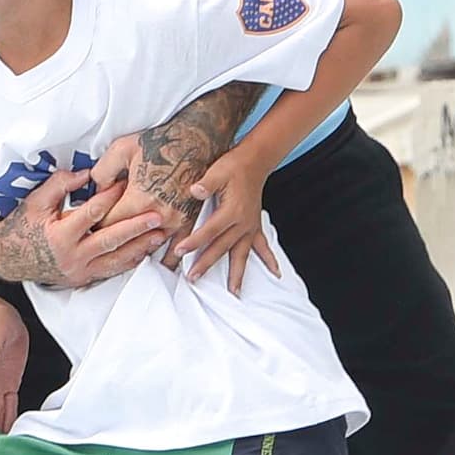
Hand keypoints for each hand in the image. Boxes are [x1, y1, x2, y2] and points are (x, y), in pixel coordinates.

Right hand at [13, 165, 169, 287]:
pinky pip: (111, 271)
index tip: (125, 184)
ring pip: (116, 260)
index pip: (92, 213)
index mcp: (60, 236)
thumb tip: (88, 173)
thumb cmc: (22, 225)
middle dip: (136, 228)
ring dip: (139, 248)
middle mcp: (72, 256)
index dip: (110, 197)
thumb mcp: (36, 201)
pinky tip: (144, 251)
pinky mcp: (84, 278)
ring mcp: (80, 271)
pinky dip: (129, 261)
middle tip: (157, 217)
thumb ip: (61, 184)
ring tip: (159, 235)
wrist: (8, 257)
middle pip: (111, 240)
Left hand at [91, 131, 201, 264]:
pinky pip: (173, 248)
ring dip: (135, 244)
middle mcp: (159, 216)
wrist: (197, 140)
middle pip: (127, 239)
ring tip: (124, 242)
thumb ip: (102, 174)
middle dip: (112, 236)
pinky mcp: (189, 221)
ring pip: (148, 246)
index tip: (90, 224)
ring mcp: (177, 221)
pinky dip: (160, 252)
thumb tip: (95, 192)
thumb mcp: (121, 149)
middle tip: (100, 236)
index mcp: (139, 200)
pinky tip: (151, 251)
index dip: (95, 225)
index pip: (107, 226)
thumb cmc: (162, 143)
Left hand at [171, 148, 279, 294]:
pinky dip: (269, 260)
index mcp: (231, 211)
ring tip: (234, 293)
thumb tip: (193, 191)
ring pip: (242, 254)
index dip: (193, 242)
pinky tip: (275, 274)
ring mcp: (250, 226)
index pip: (208, 231)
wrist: (255, 161)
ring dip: (237, 274)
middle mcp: (242, 223)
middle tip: (192, 278)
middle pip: (221, 248)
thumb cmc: (234, 165)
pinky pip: (263, 246)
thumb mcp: (217, 171)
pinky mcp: (254, 225)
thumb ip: (205, 184)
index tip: (178, 252)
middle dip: (206, 264)